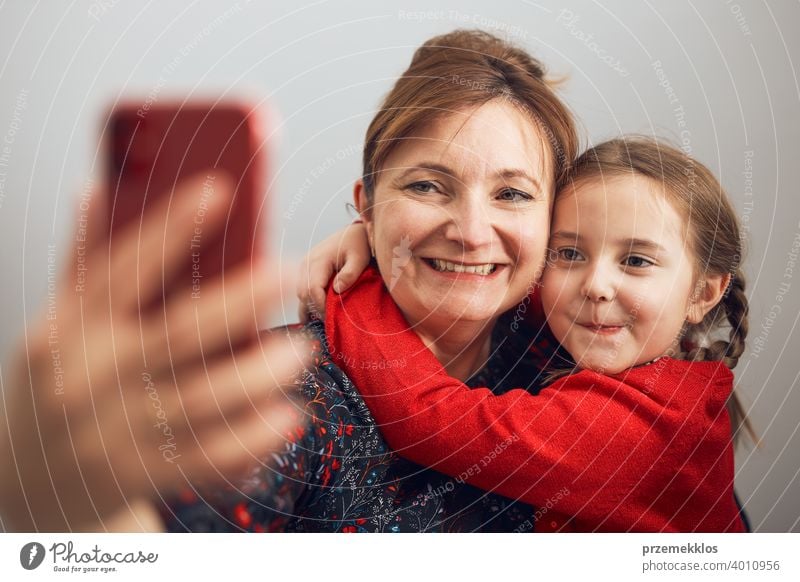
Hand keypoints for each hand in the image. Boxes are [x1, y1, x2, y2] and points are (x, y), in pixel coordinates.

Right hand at [0, 175, 309, 530]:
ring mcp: (118, 430)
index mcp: (70, 328)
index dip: (171, 229)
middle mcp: (93, 376)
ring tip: (301, 350)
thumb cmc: (53, 383)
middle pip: (177, 333)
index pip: (123, 269)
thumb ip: (81, 264)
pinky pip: (206, 457)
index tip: (218, 192)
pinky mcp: (144, 472)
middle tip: (288, 273)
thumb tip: (93, 191)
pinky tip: (286, 416)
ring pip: (200, 398)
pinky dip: (250, 438)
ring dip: (257, 374)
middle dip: (238, 302)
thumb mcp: (54, 323)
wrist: (28, 481)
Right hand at [297, 222, 370, 321]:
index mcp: (318, 260)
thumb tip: (337, 290)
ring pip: (300, 293)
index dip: (320, 306)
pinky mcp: (305, 269)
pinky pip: (302, 288)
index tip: (332, 317)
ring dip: (310, 306)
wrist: (353, 232)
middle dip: (314, 309)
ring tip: (323, 318)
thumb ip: (350, 274)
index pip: (312, 289)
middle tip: (329, 321)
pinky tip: (318, 310)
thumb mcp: (360, 259)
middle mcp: (306, 263)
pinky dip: (309, 300)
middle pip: (303, 294)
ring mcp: (304, 266)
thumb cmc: (359, 245)